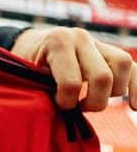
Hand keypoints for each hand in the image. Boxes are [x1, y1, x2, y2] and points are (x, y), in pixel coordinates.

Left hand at [11, 26, 135, 110]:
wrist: (31, 44)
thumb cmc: (27, 65)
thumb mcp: (27, 74)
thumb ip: (42, 89)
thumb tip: (63, 114)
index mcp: (58, 41)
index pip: (71, 82)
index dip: (65, 102)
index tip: (57, 104)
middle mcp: (81, 38)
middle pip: (103, 76)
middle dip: (93, 101)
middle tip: (77, 107)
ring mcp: (98, 42)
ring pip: (123, 66)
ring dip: (113, 93)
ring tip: (93, 101)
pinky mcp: (111, 52)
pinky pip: (134, 68)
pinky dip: (136, 88)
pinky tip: (135, 107)